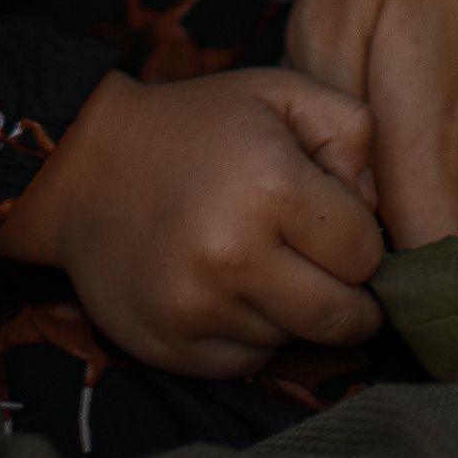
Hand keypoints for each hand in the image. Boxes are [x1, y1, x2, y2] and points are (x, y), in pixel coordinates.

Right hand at [0, 67, 384, 373]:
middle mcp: (233, 255)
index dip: (359, 238)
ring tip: (258, 264)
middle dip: (346, 294)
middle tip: (320, 264)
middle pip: (344, 317)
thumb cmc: (194, 126)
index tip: (332, 222)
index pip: (367, 254)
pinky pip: (248, 362)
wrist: (80, 168)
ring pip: (296, 342)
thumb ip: (351, 130)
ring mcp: (198, 308)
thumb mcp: (278, 94)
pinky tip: (225, 289)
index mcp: (270, 185)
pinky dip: (250, 333)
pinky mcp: (171, 347)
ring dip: (293, 313)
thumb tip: (377, 208)